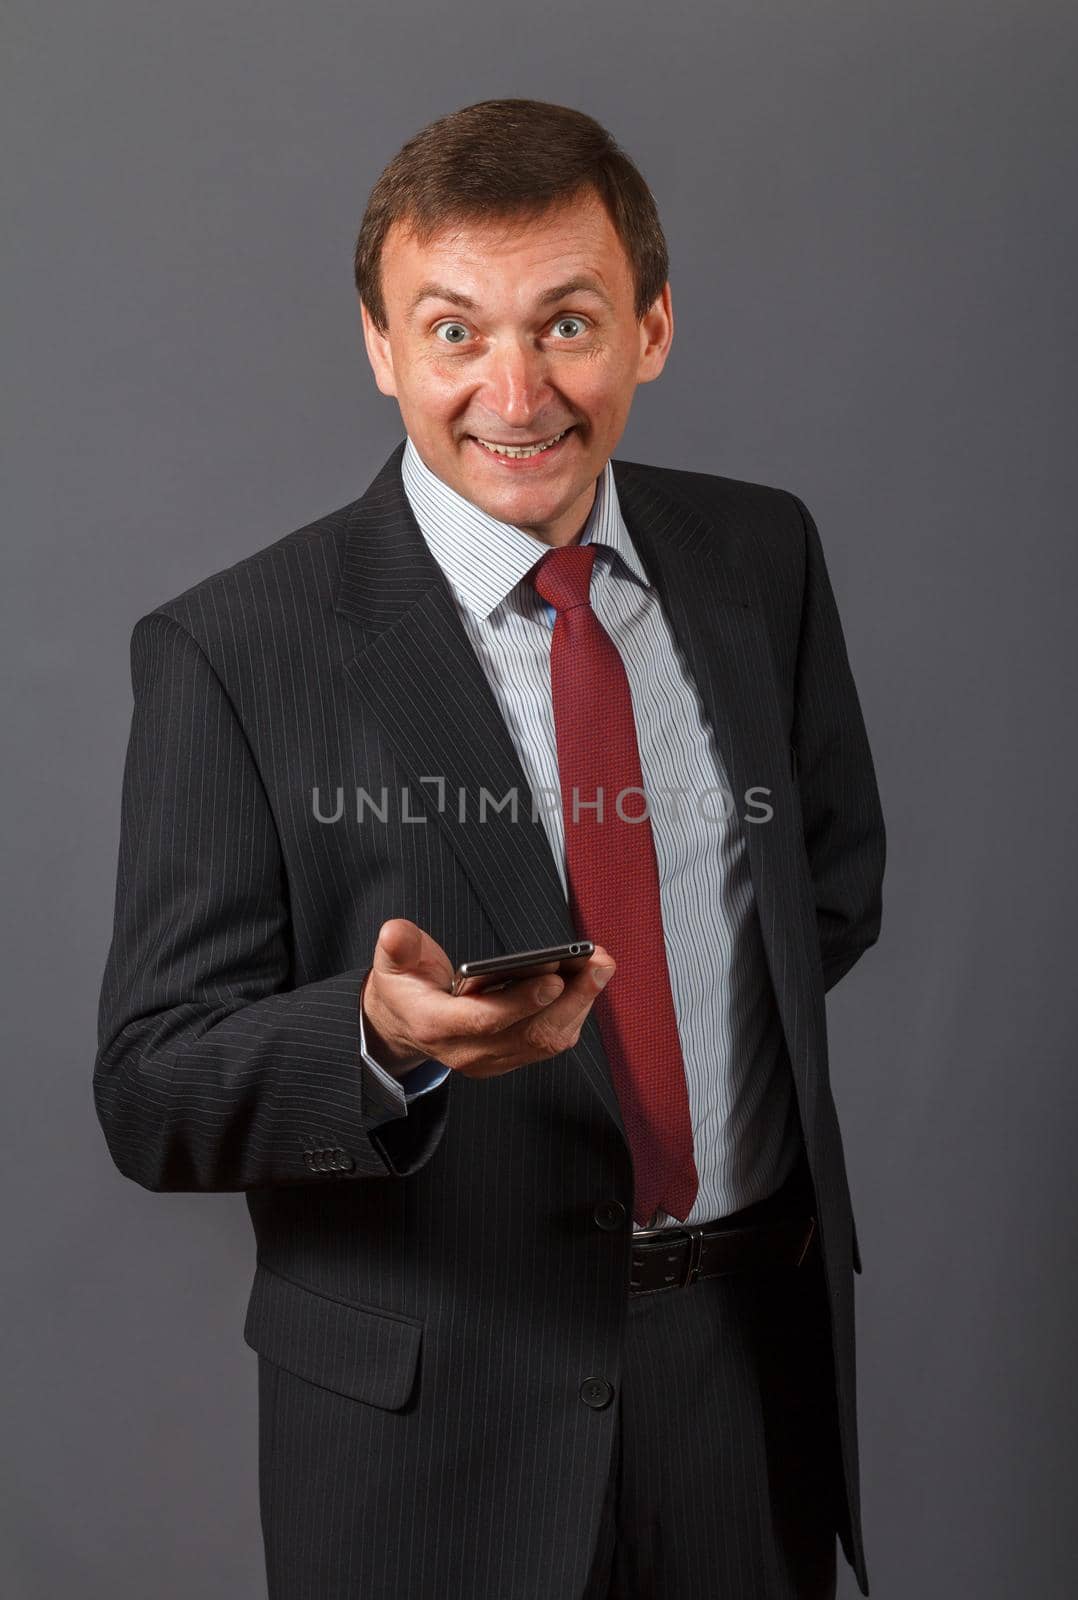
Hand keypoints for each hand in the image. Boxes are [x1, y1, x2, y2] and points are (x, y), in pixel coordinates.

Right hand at [361, 918, 614, 1080]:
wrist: (404, 1023)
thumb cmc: (404, 986)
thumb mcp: (391, 962)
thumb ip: (398, 947)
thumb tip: (396, 932)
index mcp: (436, 1027)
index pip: (484, 1020)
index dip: (521, 1001)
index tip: (554, 977)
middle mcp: (467, 1052)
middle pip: (529, 1034)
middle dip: (570, 999)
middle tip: (598, 962)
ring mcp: (491, 1060)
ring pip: (546, 1040)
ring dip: (580, 1004)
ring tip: (600, 964)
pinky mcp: (509, 1058)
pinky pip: (548, 1041)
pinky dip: (573, 1012)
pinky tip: (588, 981)